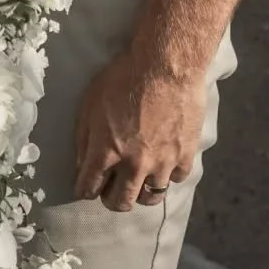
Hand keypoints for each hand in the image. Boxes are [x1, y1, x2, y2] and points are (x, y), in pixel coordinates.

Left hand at [73, 48, 207, 211]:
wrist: (166, 66)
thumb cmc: (123, 77)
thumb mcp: (90, 102)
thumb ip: (84, 138)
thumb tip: (83, 165)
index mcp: (106, 150)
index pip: (88, 187)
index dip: (83, 189)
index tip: (84, 188)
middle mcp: (134, 164)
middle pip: (120, 202)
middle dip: (110, 199)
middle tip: (109, 191)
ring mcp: (162, 164)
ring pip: (150, 198)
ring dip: (140, 192)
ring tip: (136, 183)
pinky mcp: (185, 158)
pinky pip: (174, 180)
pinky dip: (166, 176)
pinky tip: (161, 164)